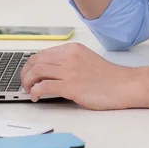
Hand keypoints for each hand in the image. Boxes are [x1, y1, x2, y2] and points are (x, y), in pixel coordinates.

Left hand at [20, 43, 136, 109]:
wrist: (123, 85)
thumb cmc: (108, 77)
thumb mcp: (86, 59)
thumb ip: (69, 61)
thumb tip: (51, 69)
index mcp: (73, 49)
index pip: (43, 53)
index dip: (31, 65)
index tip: (29, 74)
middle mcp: (69, 56)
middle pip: (36, 60)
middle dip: (25, 73)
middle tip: (25, 84)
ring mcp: (70, 70)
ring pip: (37, 71)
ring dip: (28, 82)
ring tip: (30, 91)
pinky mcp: (71, 86)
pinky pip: (44, 86)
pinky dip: (35, 92)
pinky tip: (36, 97)